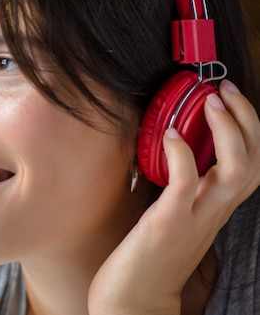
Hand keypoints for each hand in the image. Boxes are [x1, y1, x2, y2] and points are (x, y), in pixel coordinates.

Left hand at [88, 80, 259, 314]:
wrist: (134, 301)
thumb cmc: (148, 256)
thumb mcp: (171, 215)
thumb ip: (178, 187)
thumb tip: (167, 150)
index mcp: (214, 207)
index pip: (250, 163)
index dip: (248, 129)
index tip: (229, 99)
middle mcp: (213, 211)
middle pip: (253, 161)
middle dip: (246, 119)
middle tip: (224, 89)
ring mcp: (194, 217)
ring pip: (235, 170)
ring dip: (226, 130)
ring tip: (209, 102)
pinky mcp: (168, 223)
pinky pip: (185, 183)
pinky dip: (182, 154)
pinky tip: (171, 135)